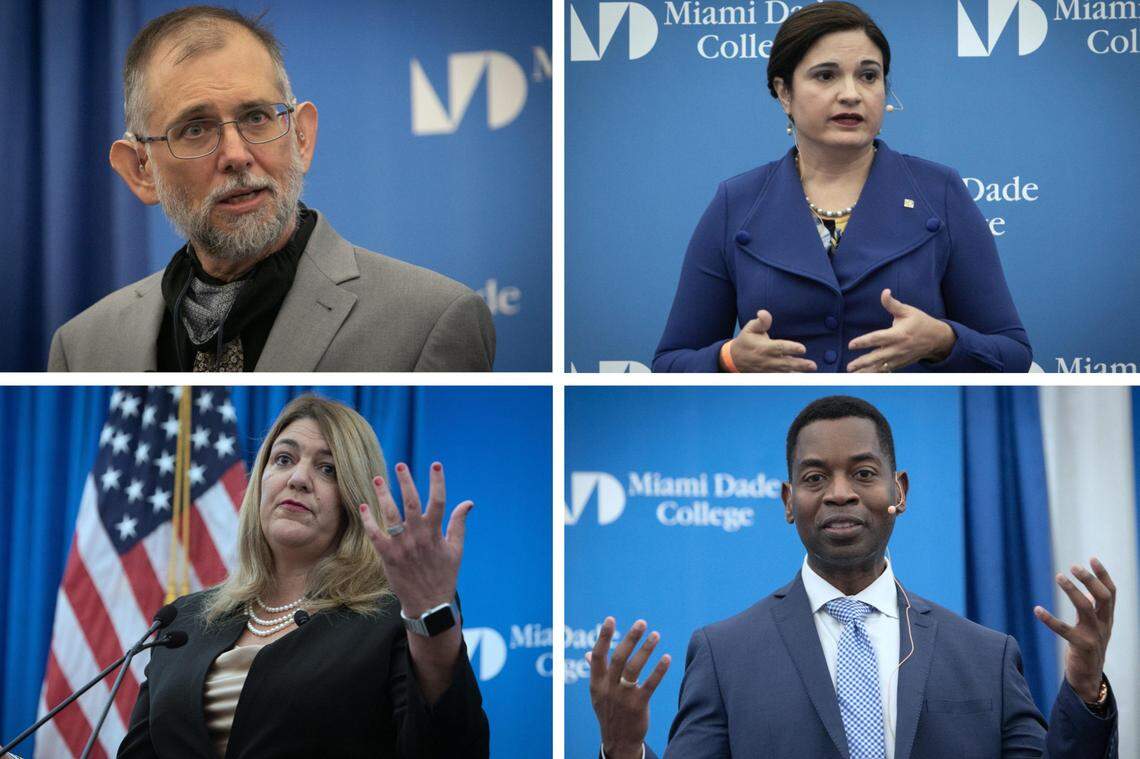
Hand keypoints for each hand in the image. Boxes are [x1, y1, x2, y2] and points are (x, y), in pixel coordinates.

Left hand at [358, 462, 472, 616]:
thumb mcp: (456, 549)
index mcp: (436, 533)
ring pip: (390, 515)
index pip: (439, 501)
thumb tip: (468, 503)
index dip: (438, 482)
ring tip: (378, 479)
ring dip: (383, 496)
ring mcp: (402, 546)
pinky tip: (363, 507)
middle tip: (400, 465)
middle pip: (411, 503)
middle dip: (406, 482)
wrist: (429, 604)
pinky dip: (369, 521)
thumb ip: (459, 523)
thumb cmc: (444, 575)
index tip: (436, 464)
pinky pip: (375, 535)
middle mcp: (418, 537)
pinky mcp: (388, 557)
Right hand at [588, 617, 670, 758]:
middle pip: (619, 658)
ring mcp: (623, 697)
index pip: (598, 655)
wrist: (618, 741)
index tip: (610, 619)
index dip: (603, 637)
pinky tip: (666, 658)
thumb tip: (588, 654)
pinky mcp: (638, 705)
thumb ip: (595, 672)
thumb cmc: (609, 712)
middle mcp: (608, 687)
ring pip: (634, 668)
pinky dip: (658, 671)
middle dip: (630, 638)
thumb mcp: (597, 694)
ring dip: (645, 650)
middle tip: (641, 622)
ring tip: (656, 635)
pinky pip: (650, 684)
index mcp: (596, 682)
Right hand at [728, 310, 816, 371]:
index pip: (779, 348)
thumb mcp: (750, 328)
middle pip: (785, 362)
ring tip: (811, 371)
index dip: (791, 348)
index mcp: (763, 347)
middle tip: (812, 365)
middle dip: (799, 364)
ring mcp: (768, 369)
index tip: (802, 349)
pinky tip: (802, 378)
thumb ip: (760, 321)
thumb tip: (763, 313)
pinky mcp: (768, 375)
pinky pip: (781, 378)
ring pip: (785, 372)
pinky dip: (791, 378)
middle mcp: (766, 360)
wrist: (734, 359)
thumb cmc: (745, 341)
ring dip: (798, 372)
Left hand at [846, 289, 955, 371]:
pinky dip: (876, 374)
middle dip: (862, 362)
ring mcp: (899, 358)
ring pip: (881, 366)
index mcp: (898, 334)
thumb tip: (884, 292)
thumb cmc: (920, 322)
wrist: (937, 339)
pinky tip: (865, 377)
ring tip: (853, 375)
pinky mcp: (901, 363)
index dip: (863, 342)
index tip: (851, 345)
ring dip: (867, 372)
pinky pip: (887, 370)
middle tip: (849, 367)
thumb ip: (892, 304)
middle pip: (877, 357)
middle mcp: (898, 348)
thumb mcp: (907, 311)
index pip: (877, 338)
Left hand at [1034, 558, 1114, 702]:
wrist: (1089, 677)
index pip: (1111, 592)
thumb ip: (1093, 608)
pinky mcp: (1081, 647)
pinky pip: (1064, 631)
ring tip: (1059, 576)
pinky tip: (1037, 609)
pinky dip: (1050, 619)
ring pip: (1086, 609)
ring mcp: (1095, 636)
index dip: (1103, 575)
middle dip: (1090, 580)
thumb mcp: (1095, 625)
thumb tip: (1089, 588)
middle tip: (1074, 566)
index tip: (1092, 558)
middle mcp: (1104, 625)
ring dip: (1072, 591)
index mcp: (1107, 618)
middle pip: (1103, 597)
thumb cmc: (1089, 646)